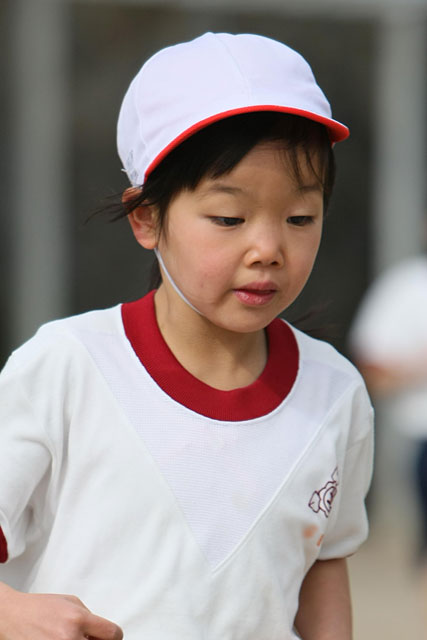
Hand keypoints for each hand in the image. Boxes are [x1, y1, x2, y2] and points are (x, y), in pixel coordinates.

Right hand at [0, 583, 122, 639]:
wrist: (14, 616)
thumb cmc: (41, 607)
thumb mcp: (71, 602)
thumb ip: (89, 616)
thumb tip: (103, 632)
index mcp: (77, 619)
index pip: (112, 634)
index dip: (115, 636)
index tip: (112, 637)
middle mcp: (69, 637)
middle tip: (90, 638)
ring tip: (76, 638)